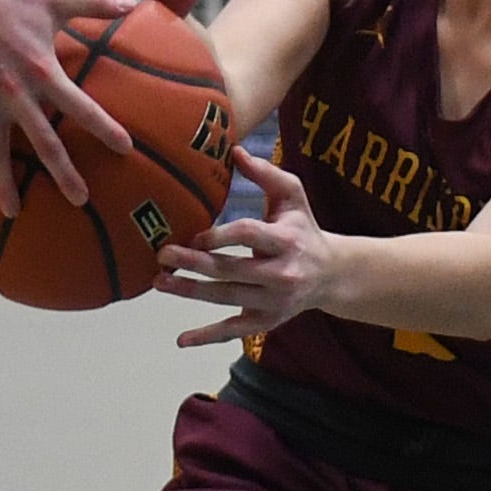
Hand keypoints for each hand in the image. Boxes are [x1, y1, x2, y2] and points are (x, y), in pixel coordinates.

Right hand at [0, 0, 133, 214]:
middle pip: (43, 143)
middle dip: (64, 174)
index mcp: (43, 71)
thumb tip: (131, 2)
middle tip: (80, 201)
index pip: (82, 108)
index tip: (124, 149)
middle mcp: (15, 93)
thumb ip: (95, 4)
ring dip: (3, 184)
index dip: (105, 129)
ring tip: (12, 212)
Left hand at [155, 149, 333, 346]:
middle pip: (230, 270)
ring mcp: (273, 302)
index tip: (193, 235)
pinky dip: (207, 337)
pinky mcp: (266, 322)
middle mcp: (280, 274)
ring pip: (225, 299)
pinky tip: (182, 339)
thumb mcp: (292, 196)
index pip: (248, 236)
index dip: (219, 236)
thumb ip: (266, 174)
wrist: (331, 274)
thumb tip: (234, 150)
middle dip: (194, 264)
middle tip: (162, 255)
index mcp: (286, 241)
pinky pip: (234, 331)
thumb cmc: (303, 228)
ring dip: (190, 292)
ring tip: (159, 281)